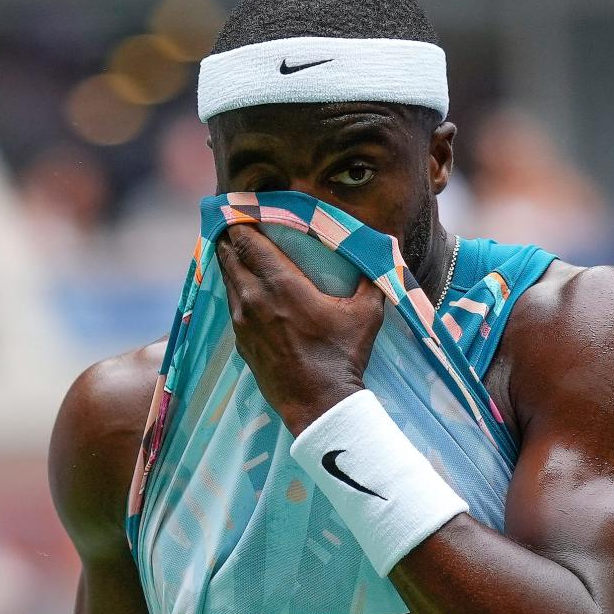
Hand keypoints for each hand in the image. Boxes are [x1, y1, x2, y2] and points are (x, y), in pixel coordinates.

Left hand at [215, 224, 384, 435]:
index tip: (242, 209)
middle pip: (229, 256)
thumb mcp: (365, 314)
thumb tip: (386, 252)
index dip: (241, 222)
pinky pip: (232, 306)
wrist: (319, 404)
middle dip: (230, 237)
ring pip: (227, 281)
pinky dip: (235, 290)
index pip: (249, 242)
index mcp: (281, 285)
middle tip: (236, 224)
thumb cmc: (342, 356)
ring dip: (230, 263)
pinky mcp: (241, 342)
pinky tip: (245, 289)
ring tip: (236, 250)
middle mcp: (254, 299)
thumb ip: (371, 279)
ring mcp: (242, 323)